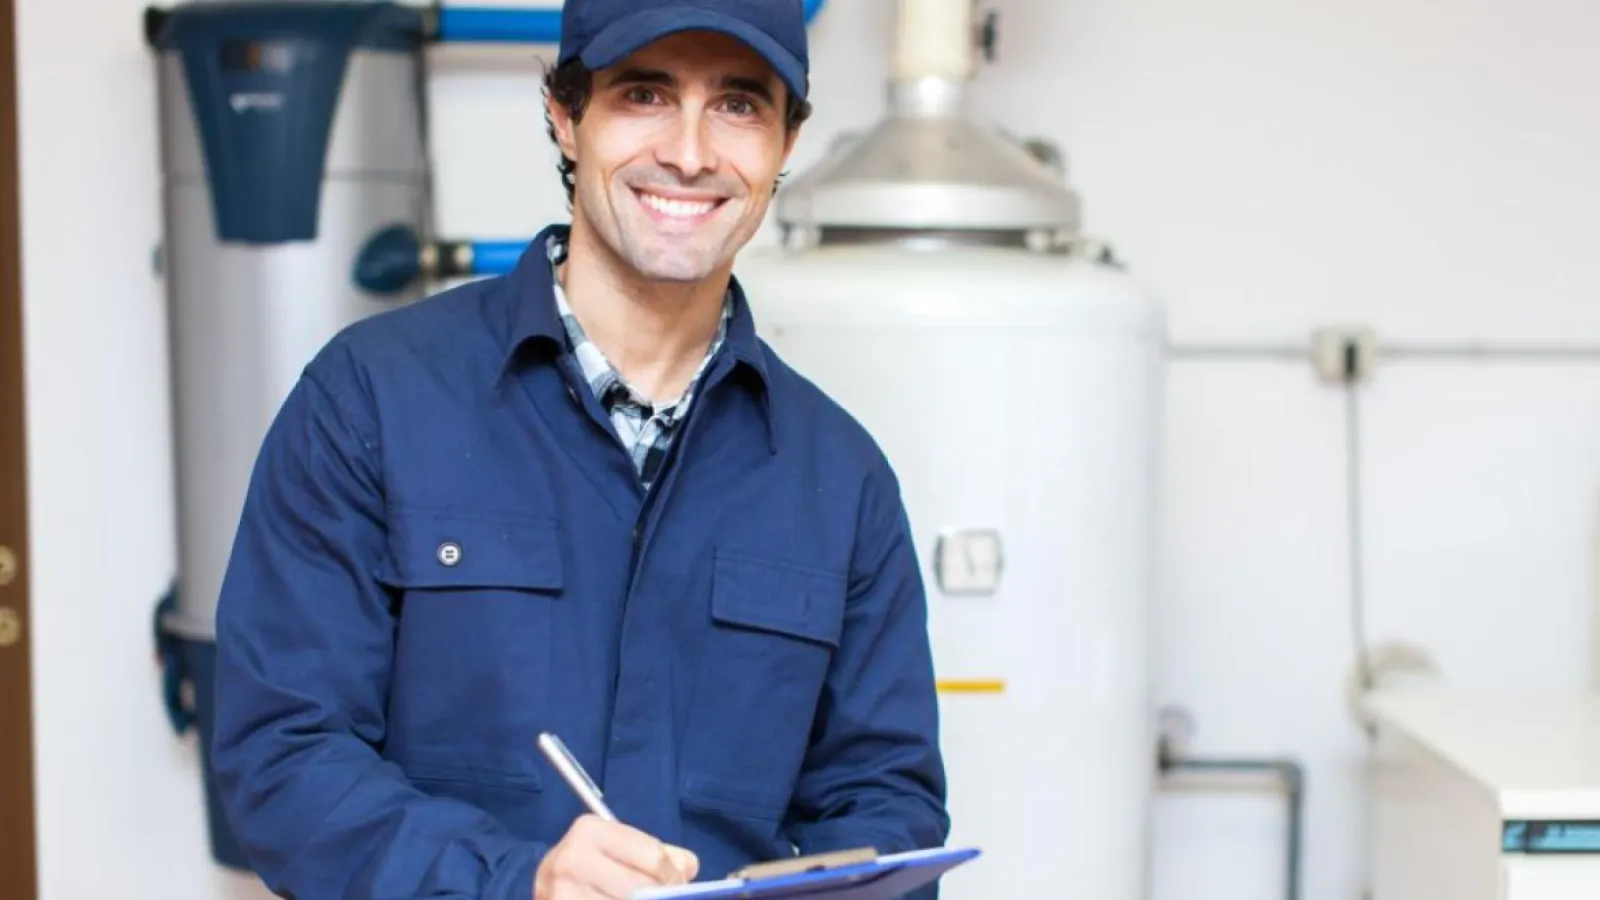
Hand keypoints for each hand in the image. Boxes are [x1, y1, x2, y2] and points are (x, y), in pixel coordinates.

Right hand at [535, 814, 700, 899]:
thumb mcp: (620, 852)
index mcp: (590, 829)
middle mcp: (571, 857)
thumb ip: (658, 854)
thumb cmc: (589, 870)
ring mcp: (562, 891)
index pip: (653, 856)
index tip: (675, 885)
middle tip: (660, 897)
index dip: (672, 877)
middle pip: (640, 887)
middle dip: (658, 896)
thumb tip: (688, 867)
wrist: (547, 890)